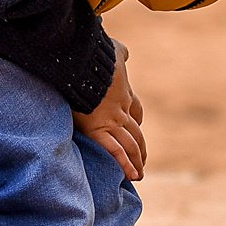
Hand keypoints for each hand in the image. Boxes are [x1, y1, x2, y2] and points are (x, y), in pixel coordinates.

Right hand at [73, 38, 145, 180]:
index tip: (137, 125)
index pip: (135, 109)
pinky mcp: (99, 127)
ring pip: (130, 144)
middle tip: (142, 162)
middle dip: (139, 148)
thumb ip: (119, 53)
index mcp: (122, 90)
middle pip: (135, 132)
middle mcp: (120, 108)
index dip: (137, 119)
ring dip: (135, 161)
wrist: (84, 61)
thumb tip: (123, 50)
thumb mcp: (113, 49)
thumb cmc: (95, 53)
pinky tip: (131, 176)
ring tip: (138, 175)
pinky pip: (114, 150)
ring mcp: (111, 119)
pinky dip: (123, 164)